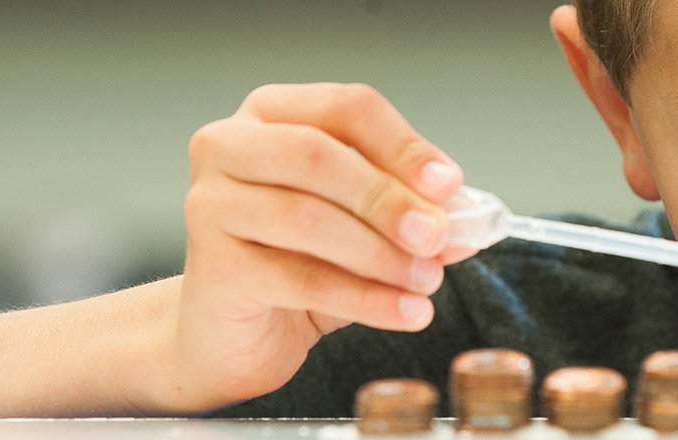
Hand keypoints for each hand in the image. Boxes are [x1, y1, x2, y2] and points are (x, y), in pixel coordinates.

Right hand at [159, 83, 475, 412]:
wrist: (239, 331)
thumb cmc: (300, 261)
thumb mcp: (365, 226)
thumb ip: (411, 213)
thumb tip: (467, 217)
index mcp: (271, 114)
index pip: (345, 108)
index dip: (403, 145)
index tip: (448, 185)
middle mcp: (228, 147)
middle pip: (316, 154)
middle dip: (387, 197)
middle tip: (436, 236)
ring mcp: (209, 205)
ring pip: (305, 217)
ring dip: (380, 253)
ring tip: (426, 281)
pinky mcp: (212, 268)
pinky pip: (298, 278)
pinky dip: (363, 297)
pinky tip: (403, 311)